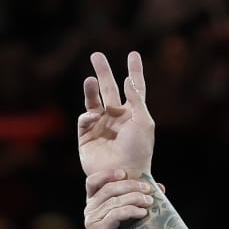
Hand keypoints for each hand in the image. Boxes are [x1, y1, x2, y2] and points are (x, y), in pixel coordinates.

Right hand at [78, 51, 154, 179]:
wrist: (124, 174)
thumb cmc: (139, 150)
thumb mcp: (143, 122)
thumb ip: (136, 99)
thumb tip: (128, 79)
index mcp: (133, 115)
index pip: (134, 89)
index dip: (134, 71)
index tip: (133, 55)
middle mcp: (116, 118)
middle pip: (109, 89)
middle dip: (103, 72)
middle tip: (96, 54)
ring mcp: (101, 126)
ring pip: (93, 101)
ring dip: (91, 89)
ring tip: (90, 80)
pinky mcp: (86, 137)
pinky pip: (85, 119)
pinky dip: (87, 115)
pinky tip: (93, 116)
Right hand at [82, 170, 155, 228]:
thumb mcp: (129, 213)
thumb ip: (139, 198)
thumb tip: (160, 187)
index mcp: (93, 201)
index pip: (93, 181)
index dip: (107, 174)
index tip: (124, 173)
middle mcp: (90, 208)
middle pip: (109, 189)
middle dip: (130, 186)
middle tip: (148, 189)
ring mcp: (93, 220)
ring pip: (114, 201)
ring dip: (134, 198)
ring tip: (149, 201)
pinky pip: (115, 215)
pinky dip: (131, 211)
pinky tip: (143, 212)